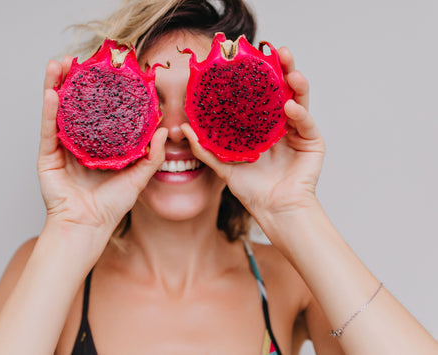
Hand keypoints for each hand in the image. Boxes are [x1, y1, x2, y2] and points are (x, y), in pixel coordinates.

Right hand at [38, 56, 166, 238]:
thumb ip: (152, 155)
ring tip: (60, 63)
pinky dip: (49, 110)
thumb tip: (165, 131)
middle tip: (79, 59)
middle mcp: (79, 141)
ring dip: (57, 85)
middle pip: (75, 104)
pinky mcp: (47, 156)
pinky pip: (49, 128)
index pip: (99, 111)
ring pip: (58, 110)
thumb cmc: (111, 206)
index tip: (107, 70)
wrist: (89, 226)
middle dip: (76, 80)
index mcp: (98, 144)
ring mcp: (61, 147)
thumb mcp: (138, 177)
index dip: (101, 90)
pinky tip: (52, 91)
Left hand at [181, 47, 324, 217]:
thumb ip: (206, 148)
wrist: (272, 210)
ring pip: (300, 99)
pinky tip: (290, 105)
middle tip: (278, 51)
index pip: (262, 93)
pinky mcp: (312, 142)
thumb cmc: (251, 189)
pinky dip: (300, 113)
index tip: (249, 57)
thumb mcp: (224, 165)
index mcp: (262, 125)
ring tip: (289, 70)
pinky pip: (306, 123)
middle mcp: (281, 123)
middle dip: (283, 68)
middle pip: (283, 89)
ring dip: (296, 83)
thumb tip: (184, 128)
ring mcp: (298, 131)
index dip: (258, 75)